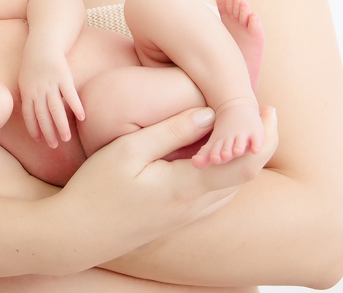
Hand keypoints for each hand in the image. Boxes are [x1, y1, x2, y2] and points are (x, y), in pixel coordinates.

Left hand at [18, 45, 84, 147]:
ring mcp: (51, 84)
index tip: (39, 140)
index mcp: (27, 92)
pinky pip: (70, 94)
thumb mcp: (24, 80)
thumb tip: (30, 114)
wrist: (43, 44)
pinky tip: (81, 117)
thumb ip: (27, 97)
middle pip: (43, 115)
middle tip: (54, 146)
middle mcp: (38, 90)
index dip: (34, 129)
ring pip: (56, 109)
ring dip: (61, 125)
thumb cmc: (33, 63)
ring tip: (66, 138)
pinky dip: (76, 106)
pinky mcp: (64, 77)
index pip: (29, 115)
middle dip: (48, 132)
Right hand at [54, 106, 279, 255]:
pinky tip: (218, 155)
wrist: (76, 235)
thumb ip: (172, 131)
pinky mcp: (178, 221)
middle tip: (263, 111)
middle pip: (246, 176)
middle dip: (261, 143)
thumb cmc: (96, 189)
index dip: (263, 135)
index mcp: (187, 187)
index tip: (267, 108)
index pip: (244, 163)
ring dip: (245, 157)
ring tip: (245, 128)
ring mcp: (188, 218)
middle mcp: (195, 207)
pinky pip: (216, 196)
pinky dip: (228, 172)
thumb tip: (210, 113)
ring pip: (233, 188)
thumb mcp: (129, 150)